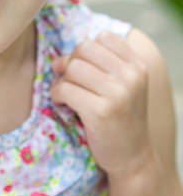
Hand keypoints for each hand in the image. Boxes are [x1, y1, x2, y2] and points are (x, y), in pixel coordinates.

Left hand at [50, 32, 151, 175]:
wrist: (132, 158)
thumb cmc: (120, 117)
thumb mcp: (122, 85)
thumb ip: (99, 64)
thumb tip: (59, 59)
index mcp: (137, 65)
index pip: (103, 38)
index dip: (85, 50)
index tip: (82, 67)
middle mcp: (131, 76)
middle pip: (84, 49)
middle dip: (71, 63)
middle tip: (69, 81)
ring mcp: (117, 93)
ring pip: (73, 68)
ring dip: (62, 80)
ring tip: (66, 93)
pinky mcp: (100, 111)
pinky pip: (65, 89)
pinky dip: (57, 95)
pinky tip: (63, 104)